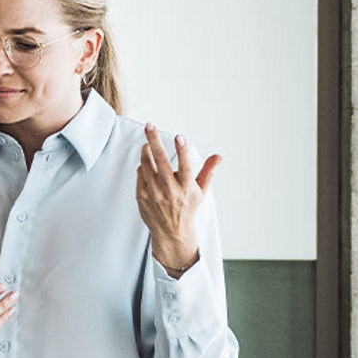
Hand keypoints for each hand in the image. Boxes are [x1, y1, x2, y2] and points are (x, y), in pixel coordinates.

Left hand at [135, 123, 221, 274]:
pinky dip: (143, 167)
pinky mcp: (142, 196)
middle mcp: (170, 190)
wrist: (171, 231)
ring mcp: (154, 193)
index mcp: (186, 188)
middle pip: (161, 161)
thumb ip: (208, 171)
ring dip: (146, 151)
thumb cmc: (188, 207)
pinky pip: (140, 174)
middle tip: (150, 126)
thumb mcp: (201, 191)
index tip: (179, 137)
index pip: (185, 166)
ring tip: (147, 144)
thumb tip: (218, 156)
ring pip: (146, 165)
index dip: (182, 151)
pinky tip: (146, 164)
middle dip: (154, 141)